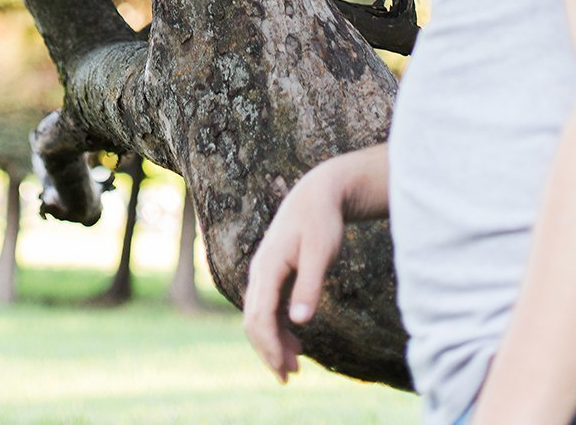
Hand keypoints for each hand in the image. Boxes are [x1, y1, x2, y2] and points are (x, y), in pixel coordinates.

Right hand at [242, 163, 349, 380]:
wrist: (317, 195)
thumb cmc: (321, 223)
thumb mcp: (321, 254)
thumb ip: (310, 286)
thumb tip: (300, 322)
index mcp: (267, 267)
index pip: (259, 316)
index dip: (269, 346)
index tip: (284, 371)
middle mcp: (259, 272)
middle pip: (253, 320)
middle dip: (267, 351)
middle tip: (287, 379)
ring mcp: (264, 273)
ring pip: (259, 316)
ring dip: (273, 343)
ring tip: (294, 369)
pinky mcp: (274, 274)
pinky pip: (269, 308)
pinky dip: (279, 329)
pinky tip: (297, 342)